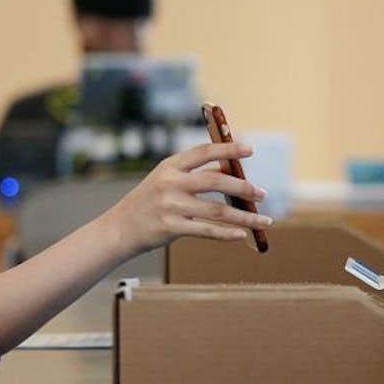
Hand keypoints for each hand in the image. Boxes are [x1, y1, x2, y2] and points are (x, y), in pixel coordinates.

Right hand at [104, 142, 271, 254]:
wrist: (120, 228)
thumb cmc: (149, 201)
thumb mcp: (166, 180)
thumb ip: (195, 175)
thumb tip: (229, 170)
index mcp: (170, 166)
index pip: (204, 151)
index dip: (228, 149)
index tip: (250, 150)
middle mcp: (170, 183)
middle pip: (215, 182)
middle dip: (243, 187)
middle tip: (262, 193)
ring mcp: (170, 206)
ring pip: (217, 211)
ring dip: (244, 216)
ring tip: (264, 220)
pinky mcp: (171, 228)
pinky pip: (206, 231)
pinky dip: (227, 233)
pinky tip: (242, 235)